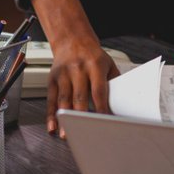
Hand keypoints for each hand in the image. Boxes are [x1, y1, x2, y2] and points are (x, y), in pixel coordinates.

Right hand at [31, 0, 116, 136]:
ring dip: (65, 118)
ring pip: (64, 99)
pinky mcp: (52, 79)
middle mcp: (77, 69)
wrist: (72, 40)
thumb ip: (113, 83)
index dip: (101, 107)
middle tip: (84, 132)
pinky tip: (53, 126)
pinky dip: (50, 114)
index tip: (104, 122)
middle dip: (81, 116)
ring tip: (67, 134)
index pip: (98, 90)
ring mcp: (63, 74)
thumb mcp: (107, 64)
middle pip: (80, 96)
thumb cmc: (92, 55)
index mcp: (94, 65)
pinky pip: (51, 99)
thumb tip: (123, 104)